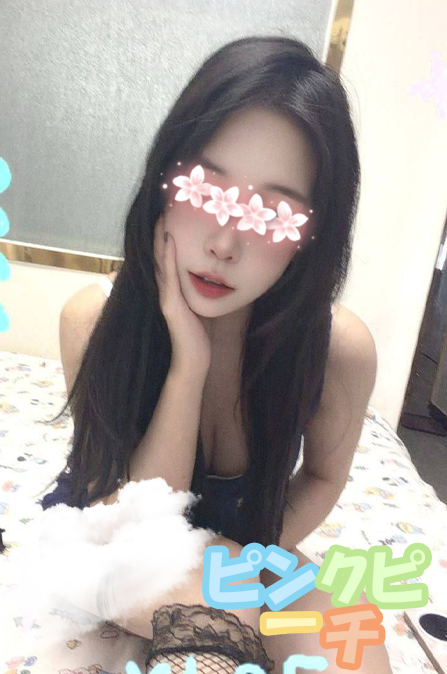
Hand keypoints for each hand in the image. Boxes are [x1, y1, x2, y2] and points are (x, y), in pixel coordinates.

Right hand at [153, 215, 211, 376]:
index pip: (165, 260)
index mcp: (170, 293)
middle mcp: (164, 292)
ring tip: (161, 216)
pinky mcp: (170, 305)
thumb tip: (207, 280)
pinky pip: (168, 276)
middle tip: (161, 208)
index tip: (169, 216)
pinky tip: (170, 239)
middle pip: (159, 256)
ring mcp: (165, 297)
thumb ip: (195, 295)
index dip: (164, 239)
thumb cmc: (197, 338)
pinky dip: (168, 256)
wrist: (193, 361)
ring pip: (161, 262)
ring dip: (160, 239)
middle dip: (159, 233)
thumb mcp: (196, 310)